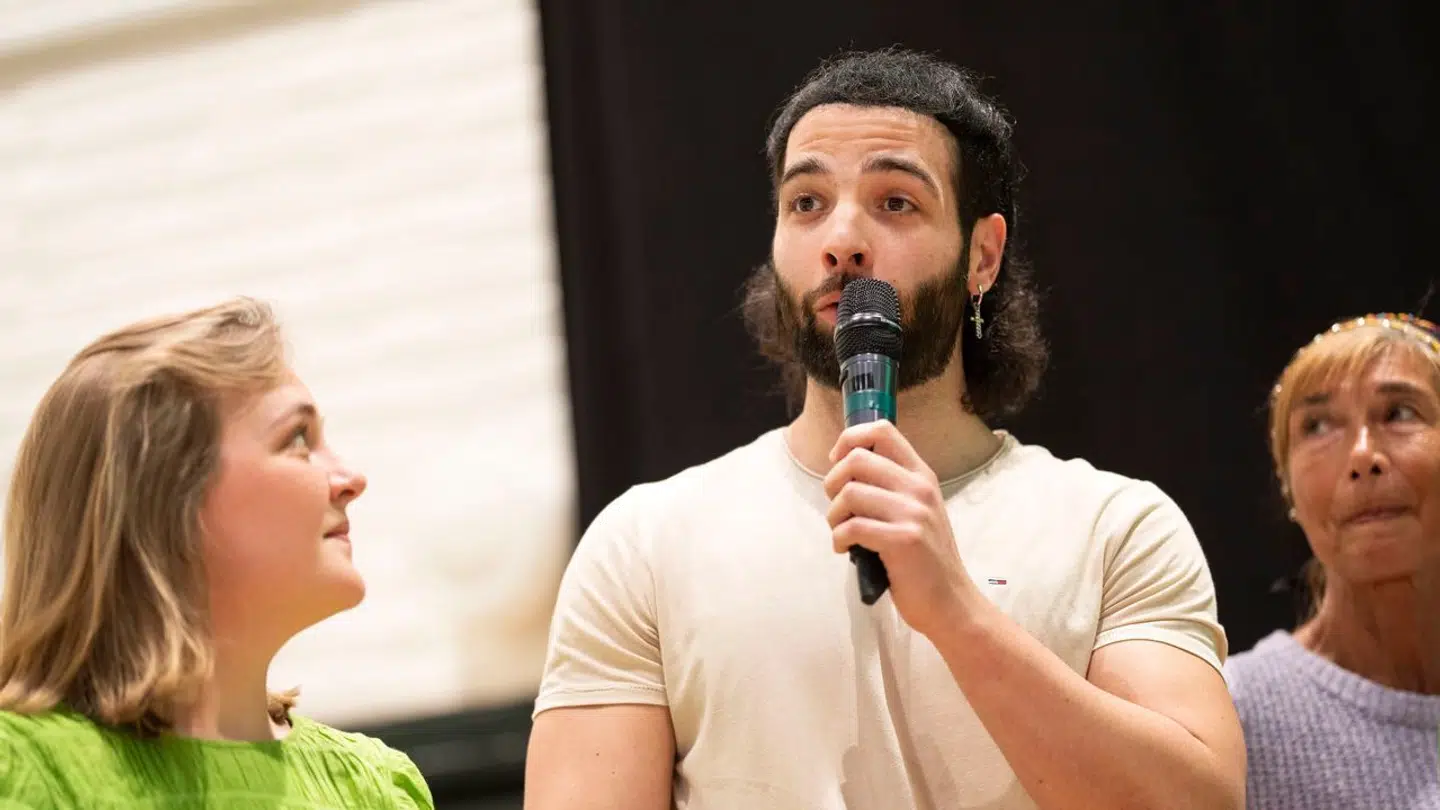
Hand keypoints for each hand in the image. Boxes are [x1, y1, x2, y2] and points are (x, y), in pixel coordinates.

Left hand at [823, 420, 976, 637]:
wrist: (950, 601)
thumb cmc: (925, 559)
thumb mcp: (918, 511)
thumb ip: (892, 487)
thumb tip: (845, 470)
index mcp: (921, 475)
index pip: (882, 430)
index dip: (849, 439)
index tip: (837, 462)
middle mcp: (919, 488)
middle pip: (856, 459)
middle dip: (832, 482)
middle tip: (837, 507)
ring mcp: (913, 513)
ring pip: (849, 493)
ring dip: (833, 515)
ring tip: (841, 532)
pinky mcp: (903, 540)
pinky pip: (852, 526)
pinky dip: (838, 538)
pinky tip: (844, 548)